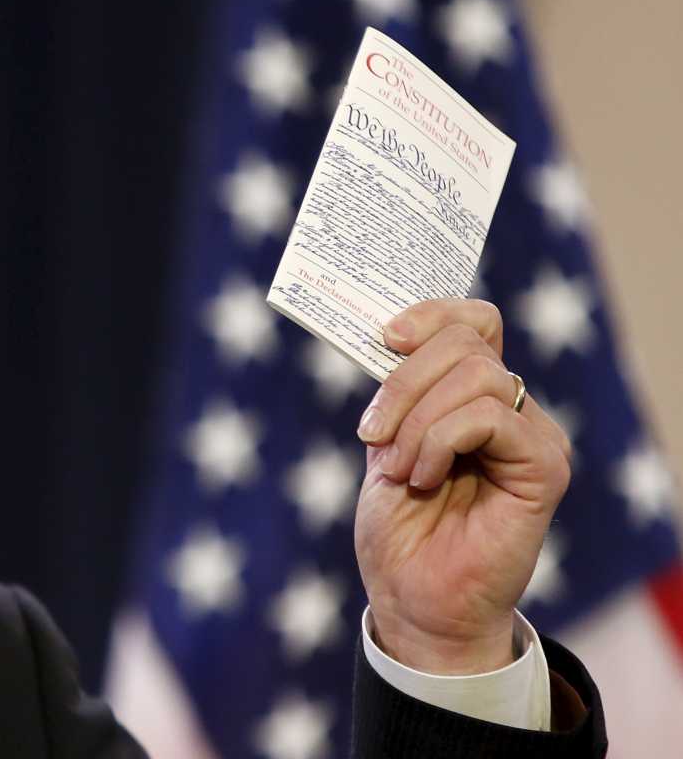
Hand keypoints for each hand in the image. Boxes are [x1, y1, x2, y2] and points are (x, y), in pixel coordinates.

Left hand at [353, 298, 572, 674]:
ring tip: (397, 468)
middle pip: (465, 343)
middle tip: (372, 435)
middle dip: (402, 382)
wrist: (414, 600)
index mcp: (473, 398)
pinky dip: (440, 440)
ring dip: (417, 419)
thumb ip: (397, 394)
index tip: (384, 337)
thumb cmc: (400, 530)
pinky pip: (488, 417)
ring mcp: (532, 436)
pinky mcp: (544, 466)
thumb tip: (385, 335)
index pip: (474, 323)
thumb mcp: (385, 444)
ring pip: (476, 376)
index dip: (431, 315)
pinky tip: (422, 477)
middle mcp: (512, 410)